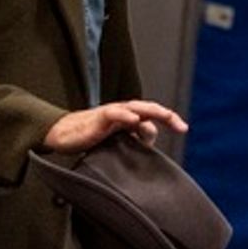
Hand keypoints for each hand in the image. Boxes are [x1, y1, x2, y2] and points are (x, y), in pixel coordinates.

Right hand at [43, 100, 187, 152]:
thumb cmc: (91, 136)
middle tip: (182, 127)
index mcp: (130, 117)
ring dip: (152, 111)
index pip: (153, 116)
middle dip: (167, 116)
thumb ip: (133, 139)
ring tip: (167, 116)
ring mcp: (112, 113)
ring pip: (136, 107)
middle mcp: (124, 112)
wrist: (64, 135)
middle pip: (150, 109)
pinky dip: (125, 115)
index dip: (169, 120)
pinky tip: (134, 120)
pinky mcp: (98, 118)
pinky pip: (114, 113)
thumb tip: (150, 141)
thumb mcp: (117, 140)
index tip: (183, 129)